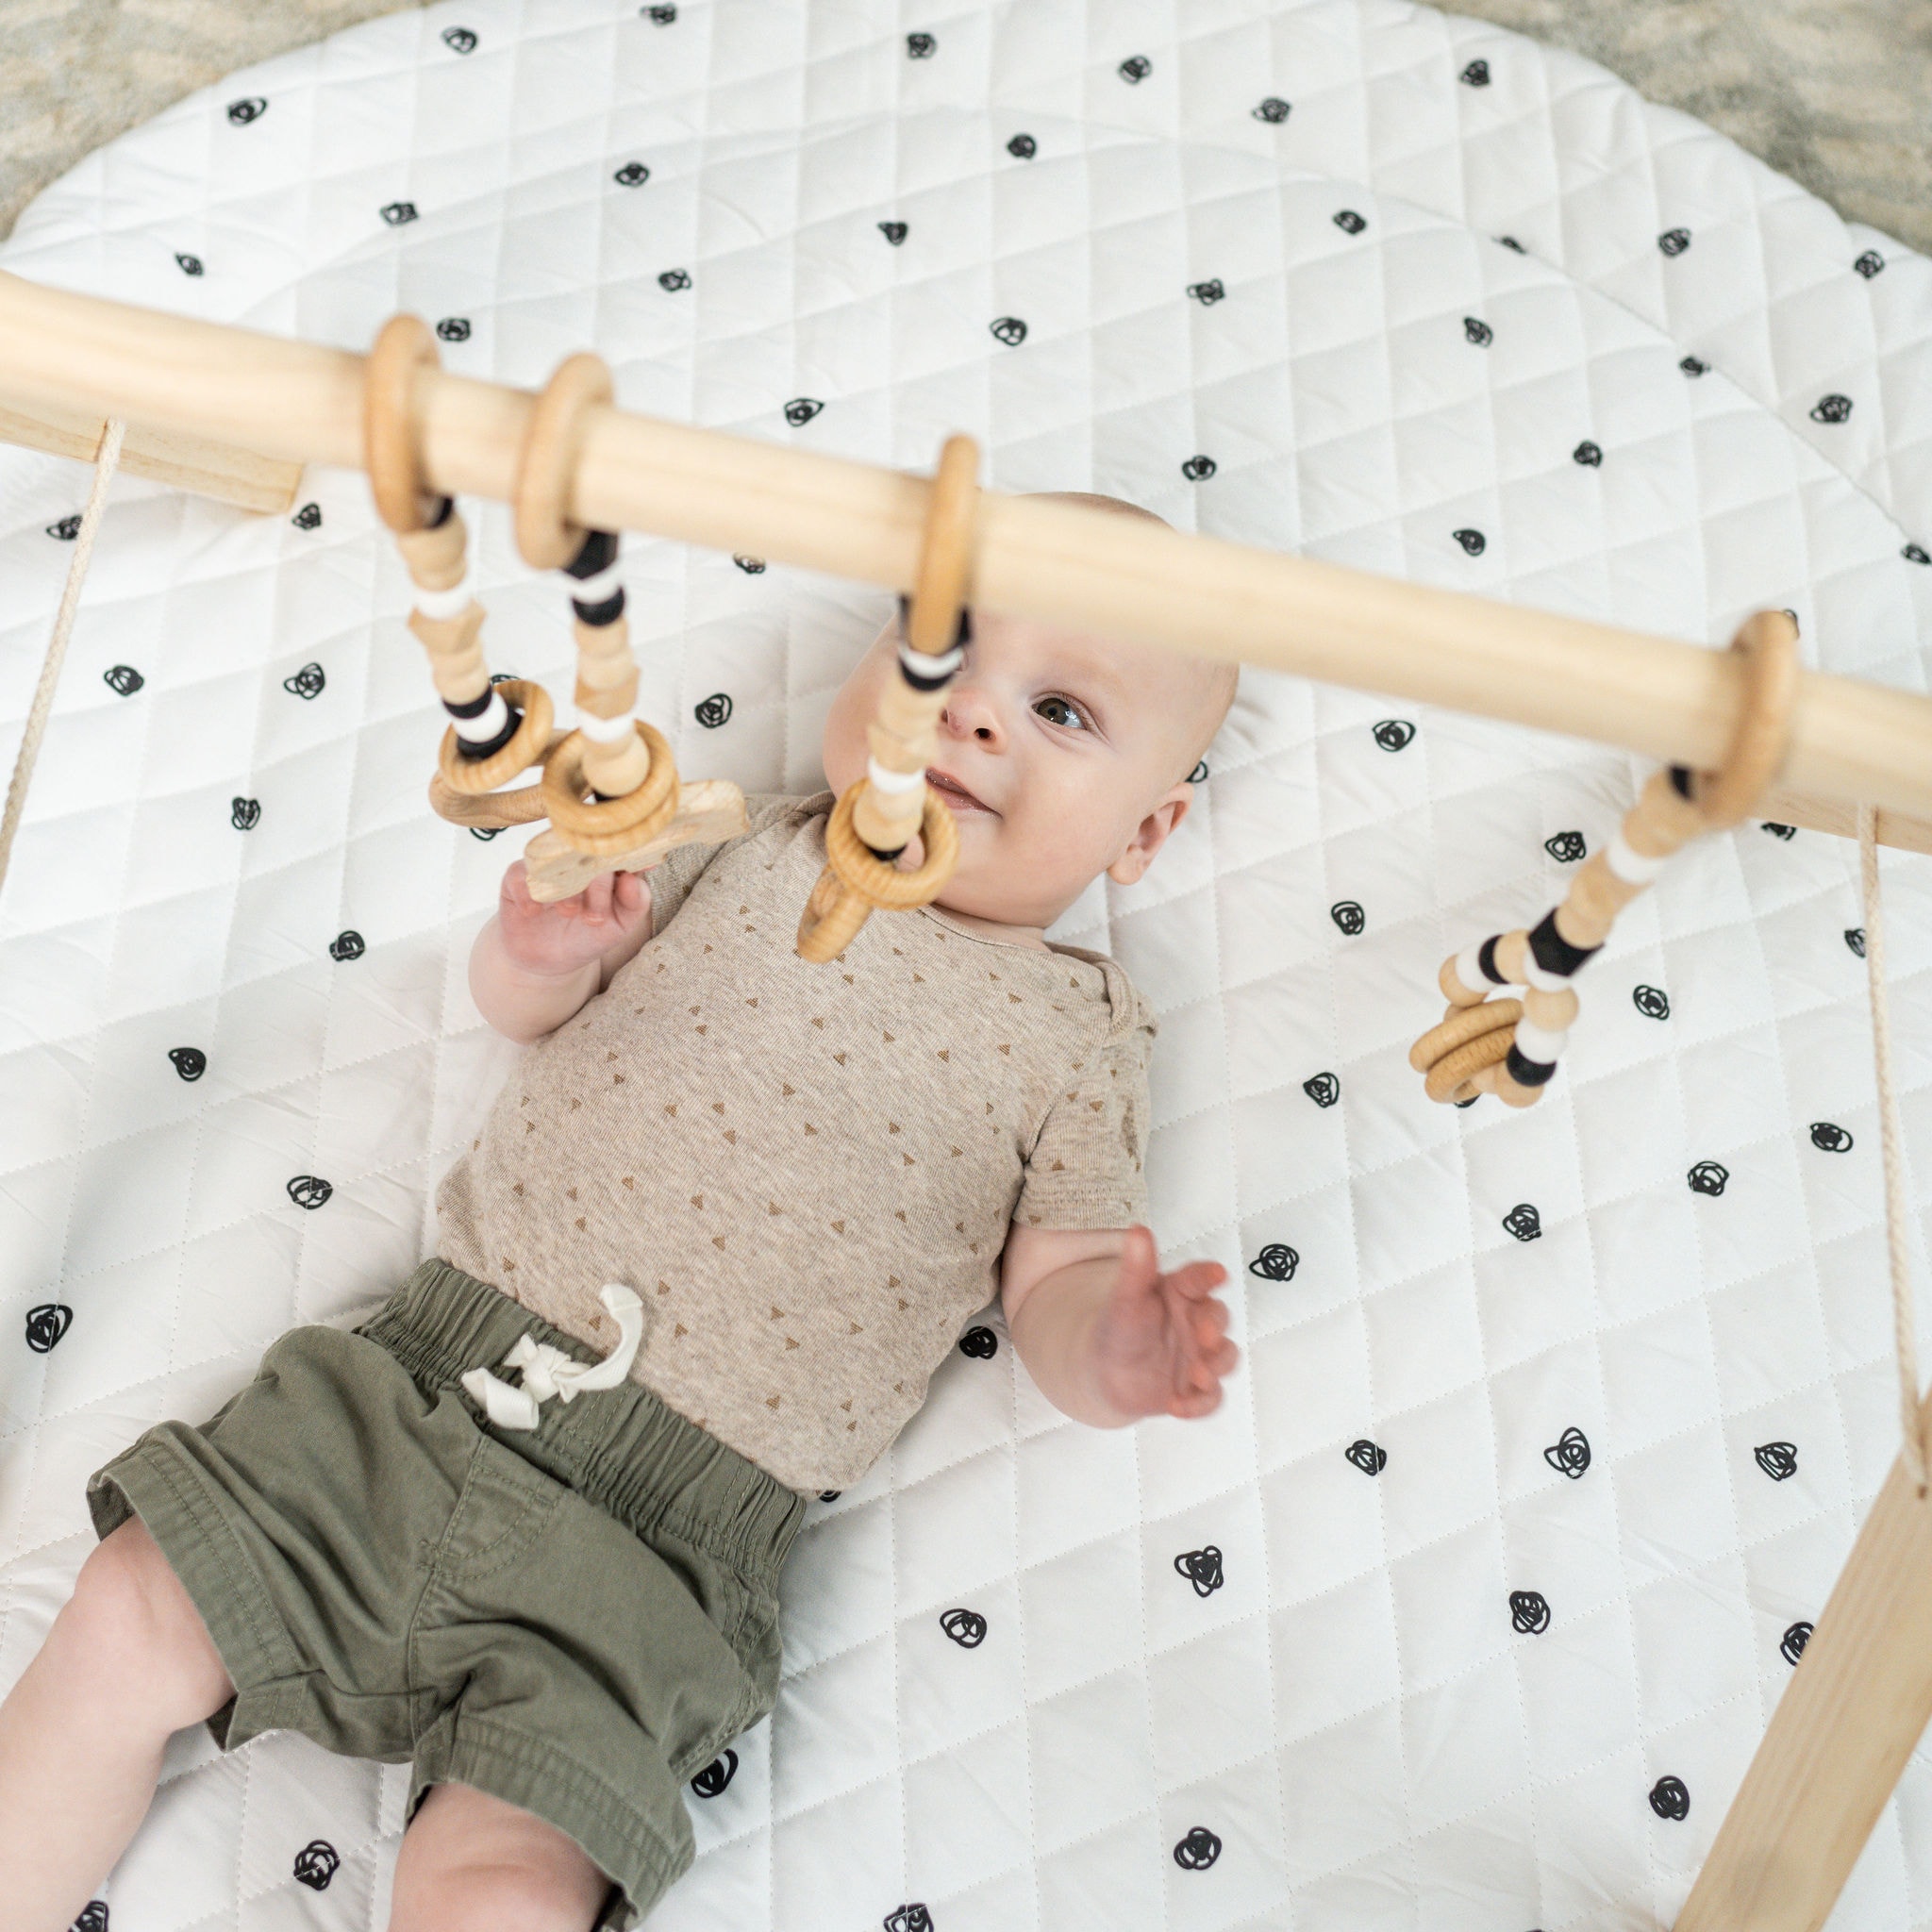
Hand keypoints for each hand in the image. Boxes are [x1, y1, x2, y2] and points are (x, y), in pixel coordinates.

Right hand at [495, 860, 649, 978]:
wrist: (547, 960)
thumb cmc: (588, 937)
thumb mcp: (619, 926)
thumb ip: (635, 903)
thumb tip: (633, 879)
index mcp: (606, 865)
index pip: (620, 850)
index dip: (626, 858)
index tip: (627, 878)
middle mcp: (576, 858)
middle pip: (590, 853)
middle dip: (596, 885)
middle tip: (595, 918)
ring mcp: (547, 865)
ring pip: (556, 861)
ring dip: (563, 888)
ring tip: (568, 913)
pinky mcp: (517, 876)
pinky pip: (520, 875)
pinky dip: (528, 894)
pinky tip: (533, 912)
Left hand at [1089, 1226, 1237, 1420]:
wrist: (1103, 1371)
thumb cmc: (1118, 1326)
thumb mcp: (1125, 1298)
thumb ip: (1136, 1268)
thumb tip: (1139, 1230)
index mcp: (1181, 1294)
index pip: (1199, 1279)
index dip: (1208, 1276)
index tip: (1216, 1273)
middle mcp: (1197, 1323)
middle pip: (1218, 1319)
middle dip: (1215, 1327)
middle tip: (1203, 1334)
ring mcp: (1201, 1357)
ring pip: (1224, 1358)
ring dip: (1215, 1366)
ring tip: (1195, 1375)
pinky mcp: (1196, 1389)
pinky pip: (1210, 1399)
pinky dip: (1199, 1404)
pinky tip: (1177, 1406)